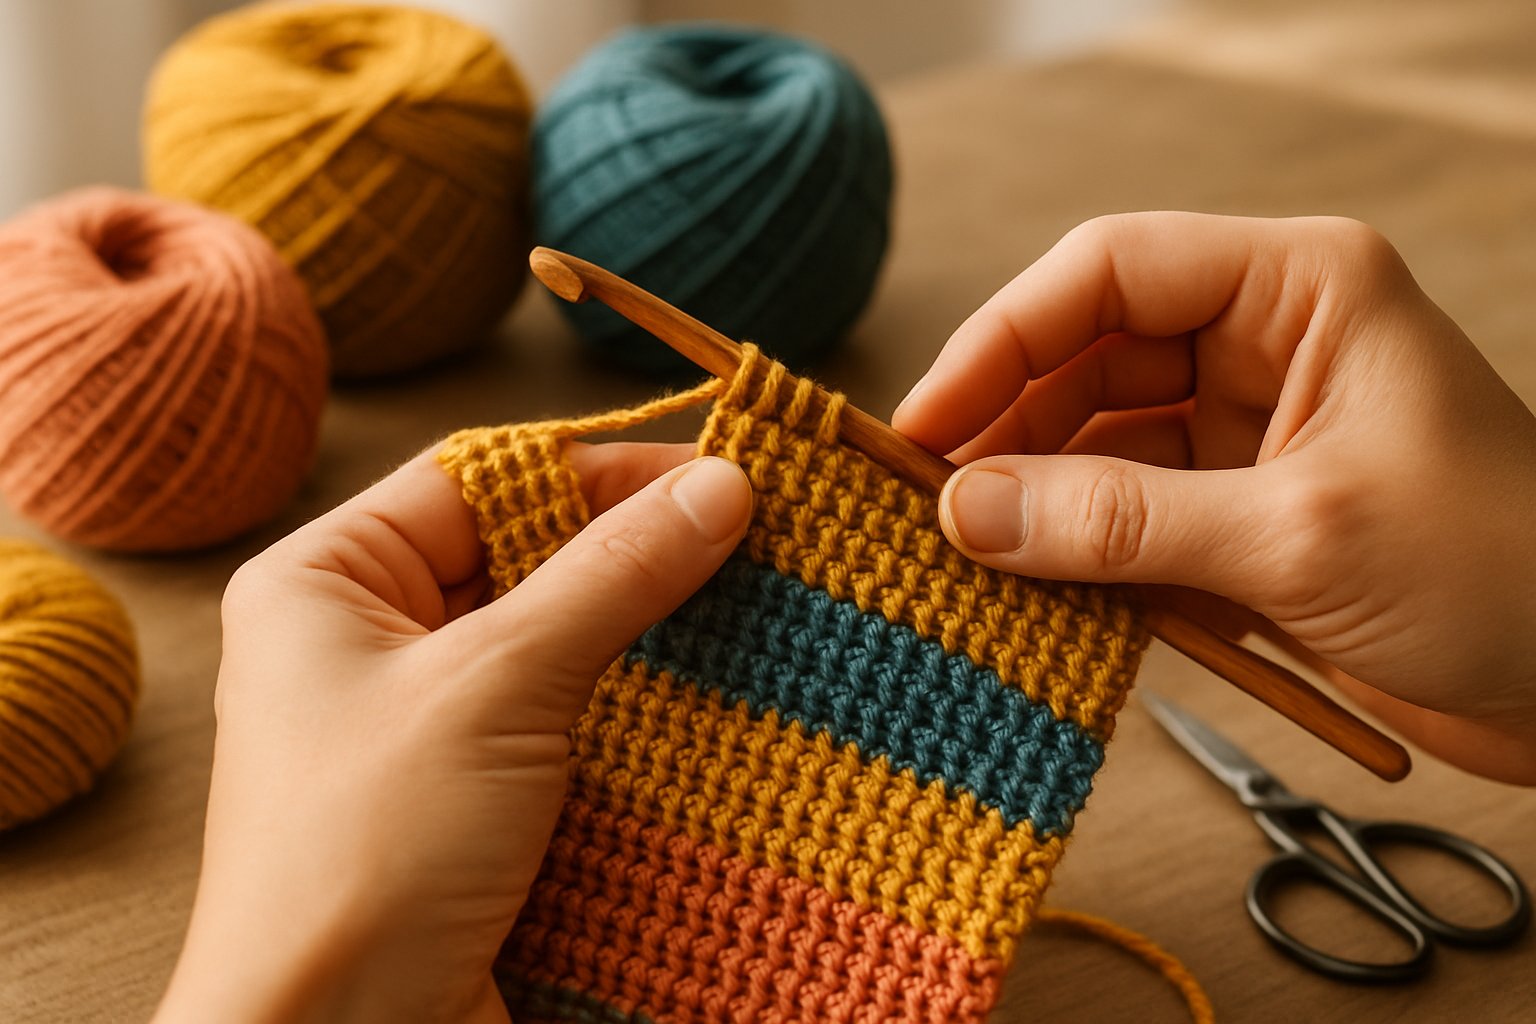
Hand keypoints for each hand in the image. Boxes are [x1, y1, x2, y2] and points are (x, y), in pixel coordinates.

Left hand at [153, 444, 752, 1023]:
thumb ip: (611, 574)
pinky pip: (561, 722)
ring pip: (551, 643)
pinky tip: (710, 704)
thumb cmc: (367, 854)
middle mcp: (363, 643)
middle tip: (751, 541)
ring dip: (643, 633)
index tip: (714, 476)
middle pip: (520, 555)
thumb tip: (718, 485)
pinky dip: (631, 711)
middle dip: (631, 550)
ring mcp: (417, 728)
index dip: (598, 469)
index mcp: (325, 582)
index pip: (480, 479)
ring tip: (752, 612)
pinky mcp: (467, 802)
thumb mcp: (497, 685)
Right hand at [893, 213, 1535, 783]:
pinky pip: (1124, 518)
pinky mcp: (1238, 516)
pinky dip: (1074, 557)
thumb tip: (965, 513)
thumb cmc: (1500, 573)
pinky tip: (1025, 594)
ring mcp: (1247, 434)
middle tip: (926, 506)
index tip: (925, 422)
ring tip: (963, 560)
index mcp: (1299, 289)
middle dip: (1004, 430)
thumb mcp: (1297, 536)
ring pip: (1095, 445)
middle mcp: (1265, 345)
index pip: (1109, 273)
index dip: (1002, 338)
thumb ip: (1120, 522)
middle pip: (1086, 359)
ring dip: (1032, 502)